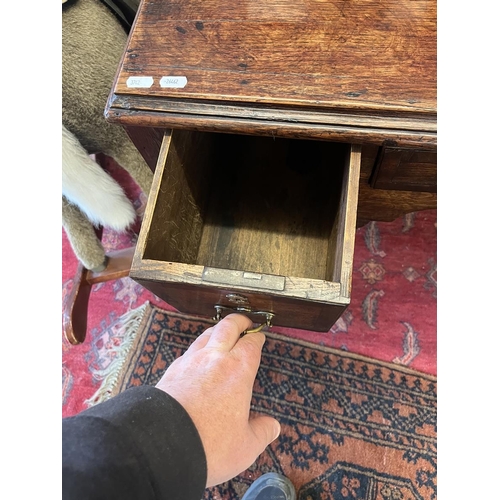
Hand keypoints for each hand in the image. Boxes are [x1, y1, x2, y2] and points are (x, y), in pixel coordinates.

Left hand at [155, 313, 280, 486]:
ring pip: (206, 335)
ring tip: (221, 332)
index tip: (260, 336)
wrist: (163, 445)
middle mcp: (214, 359)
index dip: (257, 337)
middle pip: (227, 327)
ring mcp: (190, 362)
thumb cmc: (208, 444)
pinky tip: (196, 357)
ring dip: (217, 330)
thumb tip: (273, 427)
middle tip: (245, 321)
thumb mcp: (245, 446)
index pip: (251, 344)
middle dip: (238, 321)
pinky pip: (188, 351)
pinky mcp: (172, 370)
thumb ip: (262, 432)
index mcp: (238, 371)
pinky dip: (197, 348)